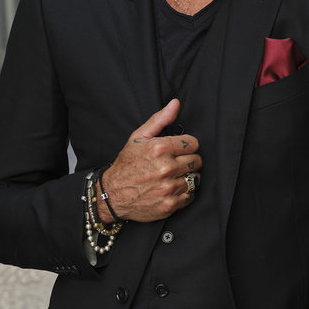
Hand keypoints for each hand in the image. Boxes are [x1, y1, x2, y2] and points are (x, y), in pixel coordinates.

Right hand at [97, 100, 201, 222]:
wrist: (112, 194)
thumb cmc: (126, 164)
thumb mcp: (139, 137)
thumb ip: (160, 119)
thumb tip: (176, 104)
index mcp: (160, 148)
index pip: (193, 143)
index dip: (186, 146)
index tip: (178, 151)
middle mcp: (166, 168)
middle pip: (197, 161)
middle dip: (188, 161)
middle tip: (175, 164)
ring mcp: (168, 188)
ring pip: (195, 178)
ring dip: (187, 177)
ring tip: (172, 177)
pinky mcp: (170, 205)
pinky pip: (191, 195)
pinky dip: (184, 193)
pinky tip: (171, 189)